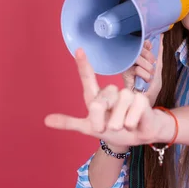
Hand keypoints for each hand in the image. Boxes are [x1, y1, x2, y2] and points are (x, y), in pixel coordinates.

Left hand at [44, 48, 169, 147]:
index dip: (83, 65)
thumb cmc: (115, 131)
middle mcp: (111, 93)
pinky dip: (130, 123)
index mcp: (96, 98)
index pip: (88, 79)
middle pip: (99, 102)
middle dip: (100, 120)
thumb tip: (46, 120)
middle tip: (105, 128)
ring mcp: (127, 94)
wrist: (139, 137)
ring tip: (123, 126)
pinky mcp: (141, 100)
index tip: (79, 50)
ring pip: (118, 107)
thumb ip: (70, 123)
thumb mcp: (90, 128)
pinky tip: (134, 124)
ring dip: (118, 123)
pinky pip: (131, 113)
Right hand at [121, 35, 163, 104]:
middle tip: (153, 65)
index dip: (146, 44)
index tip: (151, 48)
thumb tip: (161, 37)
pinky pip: (136, 68)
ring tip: (150, 76)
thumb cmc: (152, 87)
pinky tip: (145, 80)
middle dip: (149, 56)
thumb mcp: (158, 68)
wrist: (148, 101)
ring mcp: (127, 66)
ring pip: (137, 57)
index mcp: (138, 57)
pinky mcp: (125, 74)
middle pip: (138, 48)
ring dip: (147, 67)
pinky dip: (144, 74)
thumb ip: (159, 54)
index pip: (140, 43)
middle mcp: (131, 60)